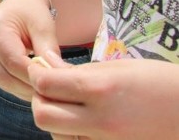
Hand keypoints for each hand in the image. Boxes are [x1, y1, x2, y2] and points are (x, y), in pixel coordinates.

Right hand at [0, 0, 61, 100]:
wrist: (19, 3)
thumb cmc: (33, 12)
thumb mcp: (44, 26)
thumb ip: (49, 51)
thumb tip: (58, 76)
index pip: (13, 61)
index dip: (33, 77)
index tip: (55, 86)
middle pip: (3, 74)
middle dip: (27, 87)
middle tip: (51, 94)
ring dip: (21, 90)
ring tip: (43, 91)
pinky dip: (15, 86)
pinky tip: (30, 86)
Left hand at [28, 57, 178, 138]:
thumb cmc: (162, 83)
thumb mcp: (120, 68)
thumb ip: (79, 71)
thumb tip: (46, 65)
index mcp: (100, 89)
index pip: (45, 84)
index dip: (36, 73)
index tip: (39, 68)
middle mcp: (101, 120)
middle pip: (43, 115)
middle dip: (39, 99)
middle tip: (49, 90)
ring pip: (57, 135)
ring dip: (55, 120)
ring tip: (69, 107)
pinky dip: (73, 135)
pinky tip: (84, 123)